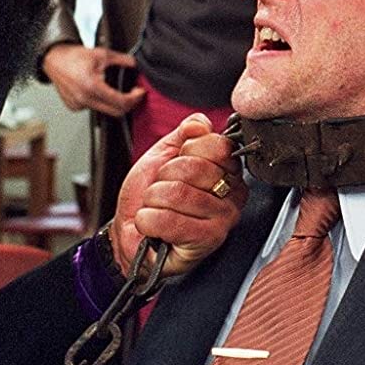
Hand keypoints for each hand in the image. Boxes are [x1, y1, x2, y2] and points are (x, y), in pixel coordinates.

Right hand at [42, 44, 141, 116]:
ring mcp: (78, 105)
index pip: (121, 102)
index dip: (135, 98)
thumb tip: (136, 64)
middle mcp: (84, 99)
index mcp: (92, 86)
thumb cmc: (74, 56)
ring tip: (113, 88)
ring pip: (104, 110)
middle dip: (128, 104)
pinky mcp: (74, 107)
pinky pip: (93, 108)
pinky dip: (100, 101)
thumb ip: (123, 60)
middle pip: (115, 112)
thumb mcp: (102, 54)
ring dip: (113, 102)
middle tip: (133, 94)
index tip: (139, 92)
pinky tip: (97, 90)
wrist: (54, 59)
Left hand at [112, 114, 246, 277]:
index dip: (185, 152)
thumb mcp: (163, 156)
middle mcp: (232, 193)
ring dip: (153, 201)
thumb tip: (200, 124)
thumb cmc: (149, 199)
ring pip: (178, 193)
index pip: (215, 144)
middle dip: (164, 178)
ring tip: (157, 209)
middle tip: (163, 192)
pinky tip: (154, 226)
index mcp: (227, 169)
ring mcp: (224, 218)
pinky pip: (171, 221)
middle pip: (194, 167)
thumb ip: (183, 133)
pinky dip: (149, 221)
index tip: (176, 166)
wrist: (131, 234)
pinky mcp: (208, 240)